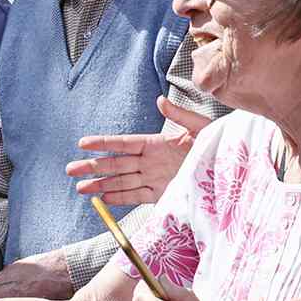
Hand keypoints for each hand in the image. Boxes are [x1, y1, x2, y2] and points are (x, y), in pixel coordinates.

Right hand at [66, 96, 211, 205]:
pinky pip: (136, 196)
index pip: (123, 143)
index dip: (103, 144)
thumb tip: (161, 101)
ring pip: (121, 182)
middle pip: (115, 165)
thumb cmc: (217, 143)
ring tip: (80, 188)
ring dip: (101, 185)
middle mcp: (150, 161)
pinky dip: (120, 199)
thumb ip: (180, 114)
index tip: (83, 143)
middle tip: (70, 170)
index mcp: (155, 143)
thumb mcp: (200, 126)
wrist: (230, 169)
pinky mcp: (161, 195)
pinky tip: (104, 199)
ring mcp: (154, 178)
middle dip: (92, 167)